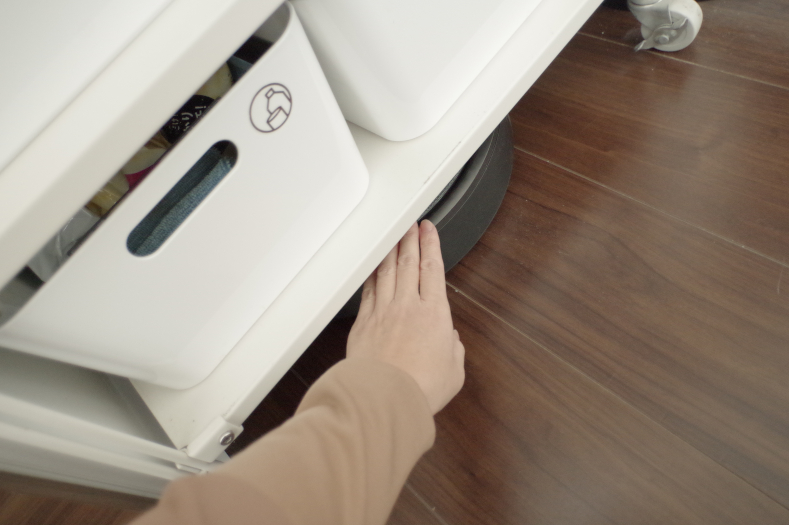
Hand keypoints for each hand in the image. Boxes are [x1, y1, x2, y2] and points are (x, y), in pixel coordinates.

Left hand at [347, 220, 464, 414]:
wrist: (385, 396)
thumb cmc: (421, 387)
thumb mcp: (453, 371)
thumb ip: (454, 350)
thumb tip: (450, 342)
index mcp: (435, 313)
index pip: (433, 269)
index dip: (431, 245)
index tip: (429, 230)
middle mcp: (408, 306)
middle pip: (408, 263)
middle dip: (410, 240)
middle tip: (410, 225)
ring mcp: (383, 312)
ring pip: (386, 272)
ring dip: (390, 251)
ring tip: (392, 237)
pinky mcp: (364, 323)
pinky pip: (368, 290)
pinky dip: (371, 275)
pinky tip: (371, 268)